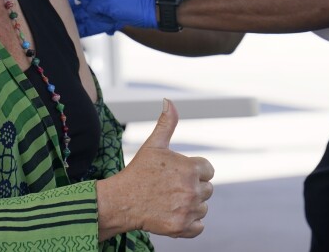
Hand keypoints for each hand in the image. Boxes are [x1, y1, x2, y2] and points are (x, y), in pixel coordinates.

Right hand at [98, 100, 213, 238]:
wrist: (121, 201)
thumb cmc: (138, 171)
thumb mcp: (153, 145)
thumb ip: (166, 123)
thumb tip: (168, 101)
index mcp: (191, 168)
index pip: (208, 171)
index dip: (193, 172)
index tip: (177, 175)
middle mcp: (193, 189)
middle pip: (207, 190)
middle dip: (192, 189)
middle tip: (170, 189)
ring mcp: (188, 210)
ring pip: (203, 208)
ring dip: (190, 206)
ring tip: (169, 201)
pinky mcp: (182, 227)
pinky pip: (199, 227)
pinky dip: (189, 224)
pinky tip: (173, 214)